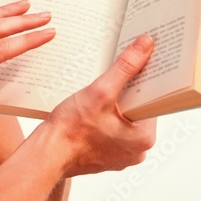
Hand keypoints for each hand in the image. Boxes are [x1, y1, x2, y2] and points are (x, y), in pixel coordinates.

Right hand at [44, 34, 156, 176]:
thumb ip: (125, 67)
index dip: (146, 79)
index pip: (154, 100)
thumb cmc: (71, 129)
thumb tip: (145, 45)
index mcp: (144, 138)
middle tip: (117, 73)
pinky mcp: (107, 154)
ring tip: (102, 90)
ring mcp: (122, 154)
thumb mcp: (101, 91)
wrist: (47, 154)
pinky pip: (114, 128)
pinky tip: (93, 107)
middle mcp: (137, 150)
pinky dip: (106, 116)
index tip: (141, 62)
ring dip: (116, 102)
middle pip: (139, 108)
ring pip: (125, 118)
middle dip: (128, 90)